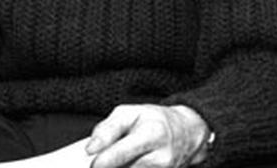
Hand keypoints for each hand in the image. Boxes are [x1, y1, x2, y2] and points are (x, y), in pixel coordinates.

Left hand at [86, 104, 210, 167]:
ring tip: (113, 161)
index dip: (106, 159)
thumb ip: (107, 129)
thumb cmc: (154, 120)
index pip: (124, 151)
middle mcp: (160, 157)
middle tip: (97, 163)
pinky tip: (124, 164)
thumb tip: (90, 149)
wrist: (186, 134)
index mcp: (152, 133)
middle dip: (108, 166)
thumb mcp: (129, 113)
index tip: (93, 164)